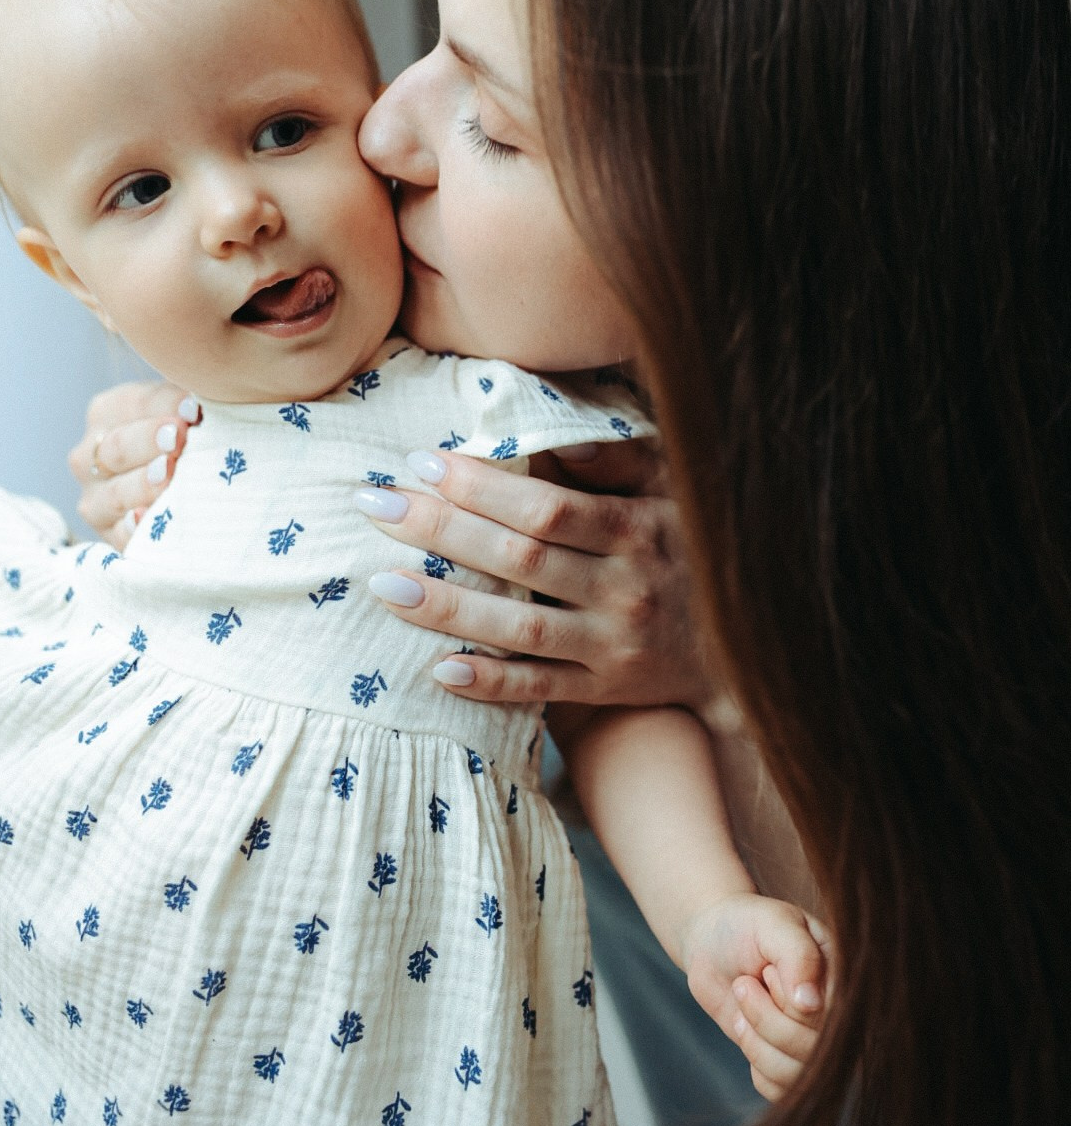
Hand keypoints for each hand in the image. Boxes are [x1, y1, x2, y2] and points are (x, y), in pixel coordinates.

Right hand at [69, 381, 199, 546]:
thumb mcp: (185, 413)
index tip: (194, 409)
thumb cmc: (189, 438)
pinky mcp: (110, 536)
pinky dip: (135, 529)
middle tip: (179, 438)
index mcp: (107, 413)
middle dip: (149, 442)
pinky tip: (148, 518)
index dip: (165, 405)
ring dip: (144, 484)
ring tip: (169, 475)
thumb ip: (190, 408)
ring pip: (116, 493)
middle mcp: (90, 456)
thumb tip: (204, 406)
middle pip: (118, 448)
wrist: (178, 489)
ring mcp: (96, 500)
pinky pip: (120, 535)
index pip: (132, 405)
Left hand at [356, 439, 714, 705]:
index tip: (423, 462)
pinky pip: (542, 690)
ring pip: (520, 630)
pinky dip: (491, 682)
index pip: (546, 507)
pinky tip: (437, 669)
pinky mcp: (609, 690)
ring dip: (447, 608)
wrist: (749, 643)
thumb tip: (554, 435)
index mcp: (638, 529)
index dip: (481, 487)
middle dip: (440, 531)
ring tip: (382, 584)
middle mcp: (624, 589)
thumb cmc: (696, 545)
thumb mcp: (676, 488)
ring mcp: (615, 645)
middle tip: (375, 506)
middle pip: (519, 561)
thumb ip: (620, 459)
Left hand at [683, 893, 832, 1100]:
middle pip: (814, 1050)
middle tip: (746, 982)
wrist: (711, 940)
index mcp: (845, 977)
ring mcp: (815, 1042)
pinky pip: (779, 1089)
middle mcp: (837, 1015)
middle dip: (766, 1017)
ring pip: (796, 1075)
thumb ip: (798, 955)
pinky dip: (754, 1060)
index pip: (834, 1016)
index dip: (791, 1002)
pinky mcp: (789, 1062)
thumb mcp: (773, 923)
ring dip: (756, 1040)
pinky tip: (744, 1025)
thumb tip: (812, 1004)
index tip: (767, 970)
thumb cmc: (746, 925)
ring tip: (743, 1001)